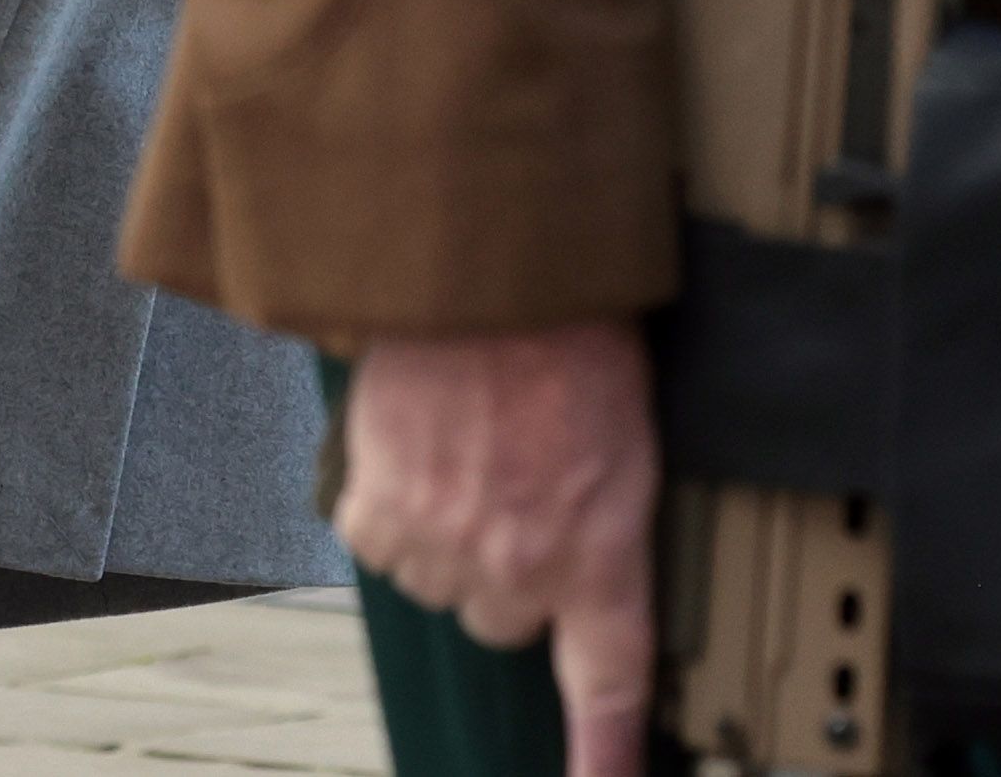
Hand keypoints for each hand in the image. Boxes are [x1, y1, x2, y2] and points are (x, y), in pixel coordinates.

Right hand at [335, 325, 654, 776]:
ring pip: (435, 579)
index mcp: (599, 555)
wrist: (485, 271)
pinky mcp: (382, 508)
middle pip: (501, 618)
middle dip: (503, 564)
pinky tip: (413, 445)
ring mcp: (446, 544)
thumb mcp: (625, 440)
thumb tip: (581, 550)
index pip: (608, 685)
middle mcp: (520, 567)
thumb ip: (603, 520)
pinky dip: (384, 501)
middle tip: (511, 486)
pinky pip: (376, 541)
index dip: (604, 756)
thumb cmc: (566, 336)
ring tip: (463, 450)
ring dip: (442, 530)